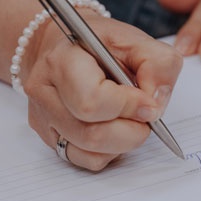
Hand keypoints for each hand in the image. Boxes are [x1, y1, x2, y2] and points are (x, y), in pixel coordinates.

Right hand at [23, 14, 182, 170]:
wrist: (62, 46)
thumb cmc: (97, 42)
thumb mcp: (134, 39)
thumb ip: (157, 64)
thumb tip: (155, 102)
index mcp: (61, 61)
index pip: (92, 101)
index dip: (129, 107)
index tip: (149, 102)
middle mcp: (44, 93)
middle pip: (92, 135)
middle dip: (131, 131)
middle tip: (144, 115)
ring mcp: (44, 119)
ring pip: (90, 154)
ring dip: (123, 143)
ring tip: (129, 119)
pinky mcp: (49, 138)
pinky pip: (85, 161)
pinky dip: (109, 152)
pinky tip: (114, 129)